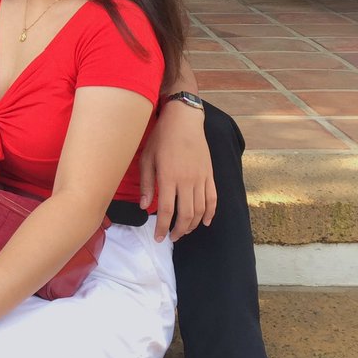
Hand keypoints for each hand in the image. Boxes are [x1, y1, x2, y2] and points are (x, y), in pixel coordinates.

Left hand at [140, 102, 216, 241]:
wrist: (184, 120)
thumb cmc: (161, 137)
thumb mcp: (147, 158)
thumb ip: (147, 183)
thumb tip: (144, 206)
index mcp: (169, 177)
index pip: (166, 211)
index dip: (162, 227)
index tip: (158, 238)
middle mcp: (187, 180)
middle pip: (186, 215)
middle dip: (179, 231)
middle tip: (172, 237)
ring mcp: (201, 178)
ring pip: (200, 210)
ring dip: (193, 225)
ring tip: (184, 230)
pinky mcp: (209, 174)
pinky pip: (213, 199)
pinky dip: (210, 213)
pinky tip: (205, 222)